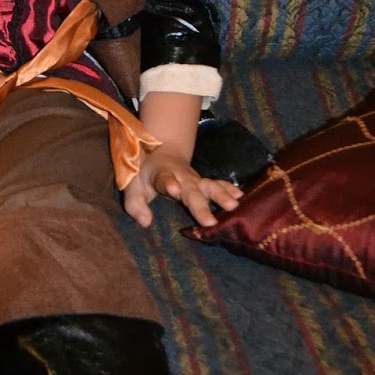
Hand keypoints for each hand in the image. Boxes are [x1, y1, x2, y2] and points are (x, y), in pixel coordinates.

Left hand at [122, 146, 242, 229]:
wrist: (161, 152)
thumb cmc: (144, 173)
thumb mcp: (132, 185)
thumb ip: (134, 204)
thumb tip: (145, 222)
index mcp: (161, 176)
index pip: (164, 179)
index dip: (168, 184)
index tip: (174, 190)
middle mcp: (181, 177)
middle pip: (192, 189)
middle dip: (201, 204)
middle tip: (210, 221)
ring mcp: (195, 179)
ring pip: (209, 185)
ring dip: (222, 195)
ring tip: (234, 206)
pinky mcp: (204, 182)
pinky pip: (219, 184)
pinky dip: (230, 189)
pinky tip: (242, 198)